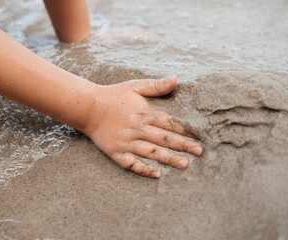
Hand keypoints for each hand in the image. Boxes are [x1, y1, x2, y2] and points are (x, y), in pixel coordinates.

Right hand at [82, 76, 202, 177]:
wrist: (87, 107)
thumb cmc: (113, 95)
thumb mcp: (134, 85)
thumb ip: (156, 85)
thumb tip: (175, 79)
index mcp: (144, 112)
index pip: (170, 123)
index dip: (186, 130)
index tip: (199, 136)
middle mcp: (138, 128)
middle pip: (165, 139)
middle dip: (184, 145)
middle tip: (200, 152)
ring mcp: (127, 142)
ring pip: (152, 152)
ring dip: (169, 159)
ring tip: (185, 165)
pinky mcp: (117, 152)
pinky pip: (132, 163)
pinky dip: (144, 170)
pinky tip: (157, 174)